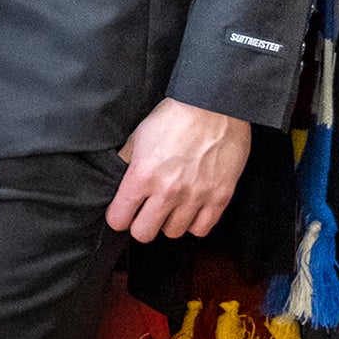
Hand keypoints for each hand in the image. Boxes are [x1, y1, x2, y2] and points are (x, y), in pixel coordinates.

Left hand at [106, 98, 249, 241]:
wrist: (214, 104)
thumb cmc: (175, 116)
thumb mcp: (139, 136)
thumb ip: (128, 163)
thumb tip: (120, 183)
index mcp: (142, 174)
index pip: (119, 218)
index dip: (118, 217)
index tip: (123, 213)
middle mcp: (167, 190)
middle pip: (144, 233)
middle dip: (141, 225)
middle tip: (145, 213)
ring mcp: (195, 196)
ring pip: (173, 233)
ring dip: (169, 222)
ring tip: (171, 207)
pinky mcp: (220, 197)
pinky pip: (201, 228)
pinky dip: (194, 223)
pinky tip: (191, 209)